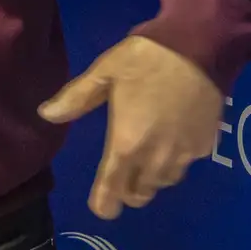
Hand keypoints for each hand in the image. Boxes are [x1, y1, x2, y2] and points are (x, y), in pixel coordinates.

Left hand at [39, 35, 222, 218]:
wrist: (198, 45)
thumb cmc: (145, 58)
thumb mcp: (104, 72)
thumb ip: (76, 98)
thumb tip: (46, 114)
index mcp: (126, 144)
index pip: (112, 192)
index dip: (104, 204)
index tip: (101, 204)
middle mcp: (154, 158)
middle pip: (139, 194)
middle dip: (127, 189)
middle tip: (122, 169)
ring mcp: (183, 154)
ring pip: (163, 182)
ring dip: (151, 176)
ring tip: (147, 153)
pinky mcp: (205, 145)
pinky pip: (186, 163)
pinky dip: (176, 159)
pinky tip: (173, 136)